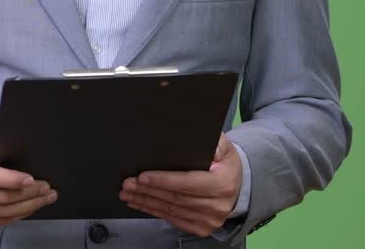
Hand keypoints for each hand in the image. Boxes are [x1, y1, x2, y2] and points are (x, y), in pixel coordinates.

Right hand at [0, 123, 57, 227]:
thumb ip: (7, 136)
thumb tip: (34, 141)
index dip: (12, 180)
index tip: (32, 179)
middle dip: (29, 195)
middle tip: (47, 189)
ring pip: (0, 213)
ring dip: (27, 208)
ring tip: (43, 199)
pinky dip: (15, 217)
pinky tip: (28, 208)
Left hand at [119, 133, 242, 236]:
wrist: (237, 185)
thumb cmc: (225, 163)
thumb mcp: (223, 146)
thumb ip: (212, 141)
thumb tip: (193, 136)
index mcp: (222, 183)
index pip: (187, 183)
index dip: (163, 180)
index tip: (142, 176)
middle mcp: (217, 205)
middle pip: (175, 198)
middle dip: (148, 190)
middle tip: (127, 183)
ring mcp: (209, 219)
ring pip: (171, 210)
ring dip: (146, 202)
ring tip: (127, 193)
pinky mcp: (201, 227)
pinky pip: (173, 219)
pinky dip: (154, 211)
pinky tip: (140, 203)